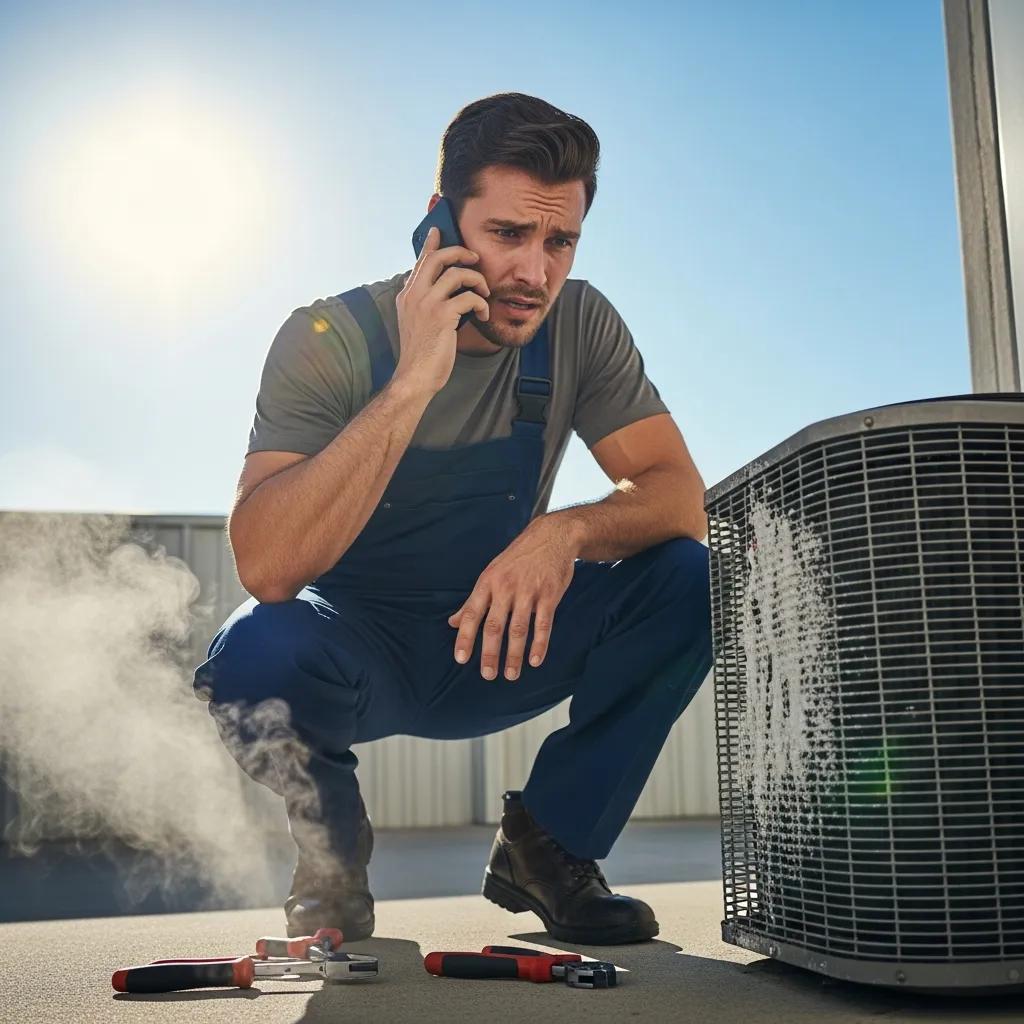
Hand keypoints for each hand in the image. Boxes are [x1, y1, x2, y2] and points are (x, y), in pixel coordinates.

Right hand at [393, 225, 490, 396]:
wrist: (415, 377)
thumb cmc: (421, 354)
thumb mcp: (416, 323)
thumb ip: (423, 304)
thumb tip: (437, 289)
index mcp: (407, 295)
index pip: (421, 262)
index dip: (431, 244)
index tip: (438, 231)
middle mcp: (414, 294)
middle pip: (439, 257)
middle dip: (461, 253)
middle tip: (475, 259)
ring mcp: (427, 304)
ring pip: (457, 273)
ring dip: (477, 281)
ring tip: (484, 292)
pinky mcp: (442, 316)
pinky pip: (469, 297)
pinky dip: (481, 304)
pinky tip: (483, 314)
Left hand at [447, 517, 576, 680]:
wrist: (552, 536)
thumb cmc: (518, 558)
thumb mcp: (491, 573)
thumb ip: (474, 600)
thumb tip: (453, 622)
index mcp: (488, 582)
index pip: (472, 613)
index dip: (465, 637)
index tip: (461, 658)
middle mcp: (505, 587)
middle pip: (494, 625)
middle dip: (490, 653)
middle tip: (487, 675)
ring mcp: (528, 591)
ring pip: (518, 628)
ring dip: (514, 654)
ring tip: (510, 674)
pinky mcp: (549, 594)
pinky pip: (543, 623)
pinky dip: (539, 644)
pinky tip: (535, 660)